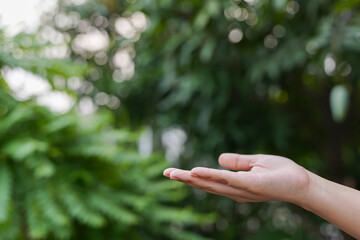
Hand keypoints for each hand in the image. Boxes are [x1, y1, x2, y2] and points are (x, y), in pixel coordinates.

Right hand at [163, 153, 310, 203]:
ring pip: (212, 183)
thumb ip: (237, 162)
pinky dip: (211, 175)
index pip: (209, 180)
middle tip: (166, 173)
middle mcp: (235, 190)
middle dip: (185, 179)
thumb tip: (218, 158)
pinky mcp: (250, 185)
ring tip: (173, 174)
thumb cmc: (282, 173)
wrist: (303, 182)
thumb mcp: (256, 162)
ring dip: (192, 178)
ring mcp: (241, 189)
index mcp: (235, 185)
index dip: (191, 177)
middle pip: (206, 184)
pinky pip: (228, 179)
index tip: (174, 172)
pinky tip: (196, 171)